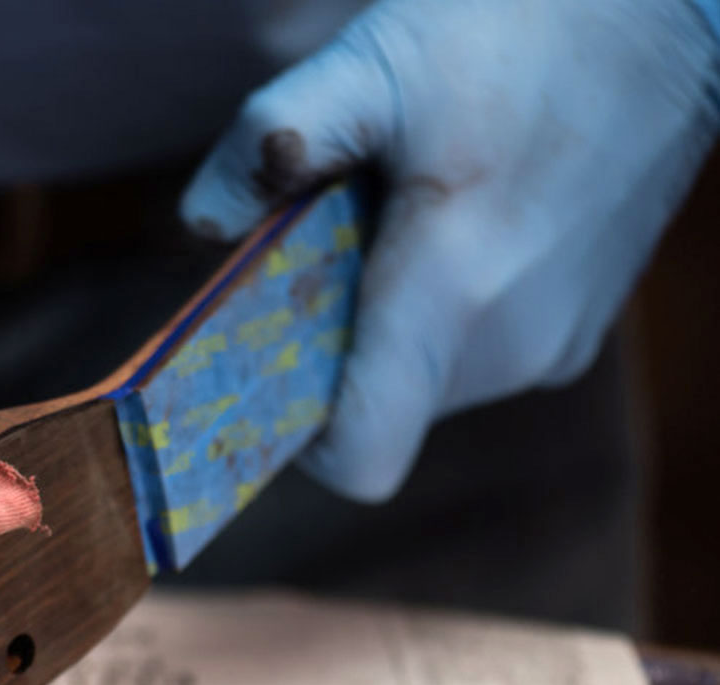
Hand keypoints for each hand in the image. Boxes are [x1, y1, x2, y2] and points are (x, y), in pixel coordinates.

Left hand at [181, 0, 719, 499]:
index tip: (270, 370)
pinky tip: (455, 229)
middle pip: (375, 411)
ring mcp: (549, 348)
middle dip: (330, 348)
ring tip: (401, 225)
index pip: (358, 456)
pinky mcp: (575, 338)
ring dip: (386, 328)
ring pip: (420, 387)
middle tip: (329, 253)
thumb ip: (271, 140)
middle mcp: (507, 346)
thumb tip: (203, 223)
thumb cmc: (516, 32)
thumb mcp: (372, 64)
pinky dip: (440, 318)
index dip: (296, 436)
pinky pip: (471, 361)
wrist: (666, 18)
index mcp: (449, 294)